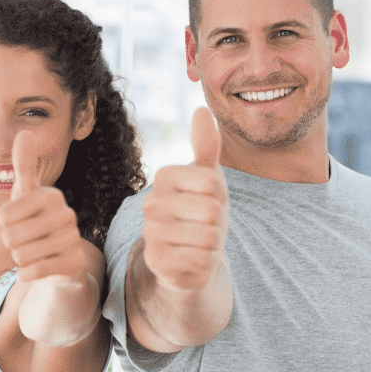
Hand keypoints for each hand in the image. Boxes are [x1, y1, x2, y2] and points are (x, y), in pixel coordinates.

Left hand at [0, 130, 86, 283]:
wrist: (61, 257)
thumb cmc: (36, 221)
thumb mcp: (26, 194)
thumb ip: (24, 166)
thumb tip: (24, 133)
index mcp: (52, 196)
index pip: (5, 215)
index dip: (4, 223)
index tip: (17, 221)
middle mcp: (67, 215)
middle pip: (12, 237)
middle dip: (11, 243)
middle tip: (24, 239)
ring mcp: (74, 239)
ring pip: (22, 255)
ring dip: (20, 258)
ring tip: (32, 252)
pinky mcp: (75, 262)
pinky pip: (35, 271)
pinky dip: (27, 273)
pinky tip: (35, 268)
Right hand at [141, 107, 227, 291]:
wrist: (189, 255)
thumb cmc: (201, 212)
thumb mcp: (209, 179)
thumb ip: (206, 146)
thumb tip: (201, 109)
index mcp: (164, 176)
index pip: (212, 182)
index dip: (219, 195)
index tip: (206, 201)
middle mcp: (151, 203)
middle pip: (211, 210)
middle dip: (217, 222)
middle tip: (204, 225)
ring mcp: (151, 234)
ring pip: (208, 236)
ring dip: (213, 244)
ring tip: (199, 242)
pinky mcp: (157, 262)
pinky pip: (201, 260)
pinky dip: (206, 263)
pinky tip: (193, 260)